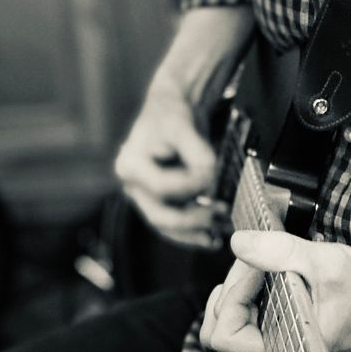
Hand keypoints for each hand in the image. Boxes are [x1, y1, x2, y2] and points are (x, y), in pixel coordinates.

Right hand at [114, 90, 227, 250]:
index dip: (190, 185)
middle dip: (192, 220)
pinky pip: (174, 227)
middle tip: (220, 213)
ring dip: (194, 234)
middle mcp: (132, 186)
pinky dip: (193, 234)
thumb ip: (197, 153)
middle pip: (159, 216)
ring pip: (167, 227)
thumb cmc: (171, 115)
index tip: (214, 175)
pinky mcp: (160, 204)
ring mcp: (144, 198)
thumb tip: (210, 177)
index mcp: (130, 165)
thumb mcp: (182, 126)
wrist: (170, 113)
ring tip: (220, 235)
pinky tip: (213, 238)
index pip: (161, 187)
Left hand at [200, 231, 350, 351]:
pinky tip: (264, 279)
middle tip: (255, 266)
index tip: (258, 265)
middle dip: (229, 293)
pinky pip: (242, 323)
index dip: (234, 293)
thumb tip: (238, 243)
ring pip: (226, 329)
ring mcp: (273, 350)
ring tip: (258, 271)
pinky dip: (244, 298)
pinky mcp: (275, 338)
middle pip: (216, 334)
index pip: (225, 333)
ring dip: (233, 296)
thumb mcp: (323, 261)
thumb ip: (280, 252)